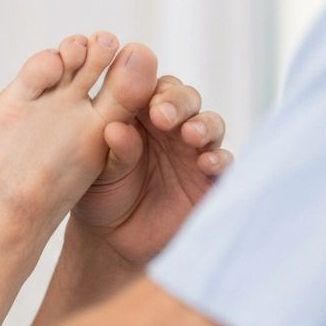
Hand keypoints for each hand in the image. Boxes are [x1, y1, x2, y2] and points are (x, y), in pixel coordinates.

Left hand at [70, 76, 231, 265]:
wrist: (114, 239)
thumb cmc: (102, 195)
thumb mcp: (100, 171)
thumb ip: (113, 148)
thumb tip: (117, 127)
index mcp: (139, 113)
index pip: (153, 86)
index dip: (153, 90)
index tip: (148, 105)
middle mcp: (171, 126)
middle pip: (186, 98)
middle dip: (178, 102)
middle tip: (164, 117)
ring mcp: (193, 150)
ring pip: (210, 124)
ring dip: (203, 125)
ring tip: (191, 134)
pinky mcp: (210, 178)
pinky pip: (225, 162)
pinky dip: (219, 159)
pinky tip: (206, 163)